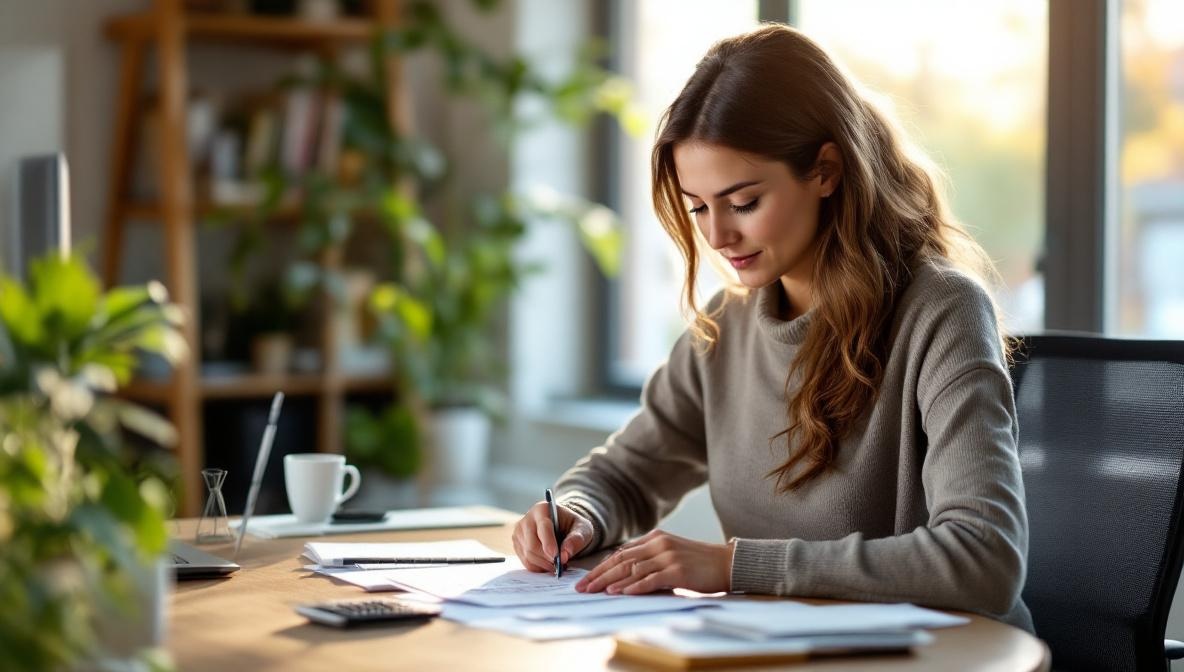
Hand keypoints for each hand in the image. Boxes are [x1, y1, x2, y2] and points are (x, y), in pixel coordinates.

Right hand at [512, 501, 594, 572]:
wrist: (562, 527)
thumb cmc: (572, 526)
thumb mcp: (582, 529)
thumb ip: (576, 539)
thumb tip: (565, 554)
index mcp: (542, 509)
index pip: (543, 527)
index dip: (549, 543)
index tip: (556, 556)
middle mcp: (527, 519)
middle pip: (532, 545)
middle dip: (547, 559)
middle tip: (560, 565)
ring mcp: (519, 532)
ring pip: (528, 555)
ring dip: (544, 565)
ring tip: (557, 565)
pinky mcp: (517, 544)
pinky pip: (525, 561)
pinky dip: (538, 567)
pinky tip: (548, 564)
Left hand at [575, 529, 733, 595]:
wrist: (726, 563)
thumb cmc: (698, 562)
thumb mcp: (671, 553)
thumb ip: (650, 558)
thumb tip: (625, 573)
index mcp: (655, 538)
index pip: (621, 553)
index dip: (601, 566)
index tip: (586, 578)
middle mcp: (658, 544)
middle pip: (621, 560)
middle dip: (598, 574)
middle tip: (582, 587)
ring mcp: (668, 556)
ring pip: (631, 569)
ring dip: (610, 581)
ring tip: (594, 591)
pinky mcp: (677, 570)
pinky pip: (650, 579)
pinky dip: (633, 587)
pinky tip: (620, 593)